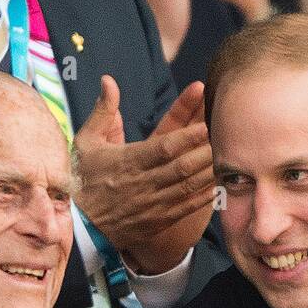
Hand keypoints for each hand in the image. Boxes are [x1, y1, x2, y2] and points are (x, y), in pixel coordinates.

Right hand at [73, 76, 213, 273]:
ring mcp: (152, 205)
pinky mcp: (158, 221)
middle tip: (224, 138)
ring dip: (208, 172)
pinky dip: (203, 197)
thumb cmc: (83, 180)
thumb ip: (103, 111)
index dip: (187, 137)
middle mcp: (142, 184)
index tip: (205, 124)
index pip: (163, 148)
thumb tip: (109, 80)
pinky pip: (186, 208)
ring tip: (227, 157)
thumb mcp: (86, 142)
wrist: (79, 227)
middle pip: (181, 167)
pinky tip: (218, 185)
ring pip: (187, 187)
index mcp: (127, 162)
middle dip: (205, 152)